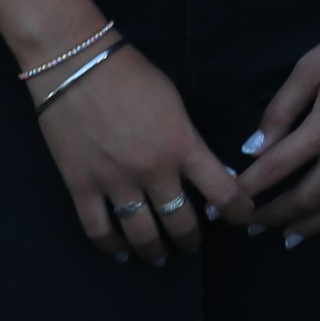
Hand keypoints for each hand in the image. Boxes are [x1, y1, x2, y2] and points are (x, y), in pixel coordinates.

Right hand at [30, 42, 250, 264]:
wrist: (76, 64)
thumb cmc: (132, 75)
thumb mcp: (175, 103)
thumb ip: (190, 141)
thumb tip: (210, 172)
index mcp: (182, 145)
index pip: (222, 191)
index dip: (238, 211)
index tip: (243, 218)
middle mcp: (153, 170)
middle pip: (181, 222)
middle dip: (192, 239)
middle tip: (193, 243)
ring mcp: (115, 182)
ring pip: (142, 234)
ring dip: (155, 251)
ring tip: (160, 256)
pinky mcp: (81, 186)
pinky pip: (98, 230)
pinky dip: (111, 247)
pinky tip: (121, 252)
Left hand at [234, 0, 319, 241]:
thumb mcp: (312, 65)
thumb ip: (281, 109)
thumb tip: (255, 148)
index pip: (277, 168)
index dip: (249, 188)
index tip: (229, 200)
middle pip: (308, 197)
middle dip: (275, 216)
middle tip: (252, 226)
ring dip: (312, 227)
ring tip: (290, 237)